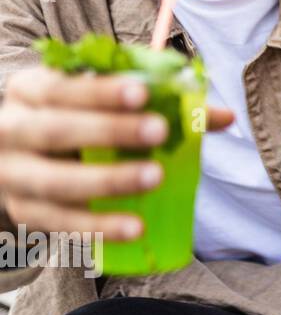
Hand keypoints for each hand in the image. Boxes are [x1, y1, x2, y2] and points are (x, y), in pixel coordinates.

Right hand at [0, 65, 232, 239]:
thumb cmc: (76, 119)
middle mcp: (12, 129)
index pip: (62, 86)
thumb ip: (159, 104)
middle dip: (110, 131)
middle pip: (56, 130)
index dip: (100, 90)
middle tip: (159, 132)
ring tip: (155, 178)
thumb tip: (225, 117)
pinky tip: (133, 227)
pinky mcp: (23, 212)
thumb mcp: (101, 103)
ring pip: (56, 181)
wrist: (19, 157)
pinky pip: (59, 224)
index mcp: (31, 90)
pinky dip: (97, 228)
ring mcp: (13, 175)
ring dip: (108, 181)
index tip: (143, 92)